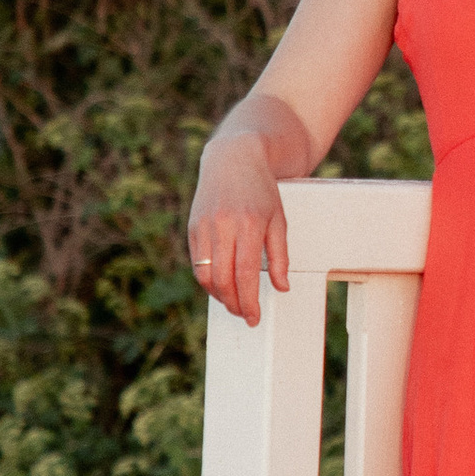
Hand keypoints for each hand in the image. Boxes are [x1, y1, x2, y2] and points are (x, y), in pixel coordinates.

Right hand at [188, 132, 291, 324]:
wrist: (234, 158)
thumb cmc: (262, 190)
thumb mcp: (279, 220)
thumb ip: (280, 256)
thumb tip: (281, 287)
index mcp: (249, 224)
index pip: (246, 274)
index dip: (248, 301)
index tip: (254, 317)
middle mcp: (223, 226)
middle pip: (223, 279)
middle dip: (233, 303)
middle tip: (245, 315)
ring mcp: (204, 226)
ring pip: (205, 274)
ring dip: (218, 295)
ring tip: (233, 302)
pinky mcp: (193, 227)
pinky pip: (196, 263)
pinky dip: (207, 279)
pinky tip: (220, 284)